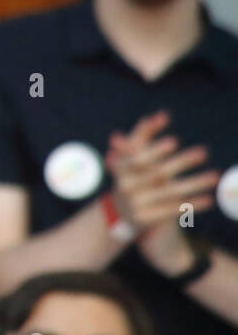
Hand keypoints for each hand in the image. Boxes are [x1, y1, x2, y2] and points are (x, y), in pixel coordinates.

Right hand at [106, 111, 218, 242]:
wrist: (122, 210)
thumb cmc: (132, 172)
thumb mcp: (131, 153)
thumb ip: (145, 133)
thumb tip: (163, 115)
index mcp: (119, 167)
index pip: (138, 158)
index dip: (156, 150)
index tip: (174, 141)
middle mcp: (125, 186)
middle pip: (158, 173)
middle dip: (181, 162)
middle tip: (203, 152)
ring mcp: (136, 204)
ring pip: (170, 192)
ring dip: (195, 183)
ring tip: (215, 176)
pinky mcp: (147, 219)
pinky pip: (174, 210)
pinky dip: (192, 204)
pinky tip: (209, 199)